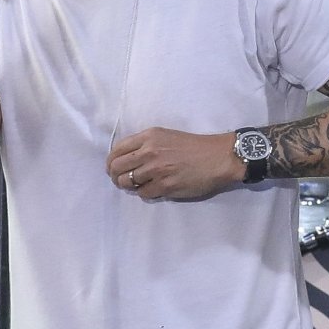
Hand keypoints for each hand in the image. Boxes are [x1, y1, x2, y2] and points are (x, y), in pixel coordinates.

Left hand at [107, 127, 241, 201]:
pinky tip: (151, 189)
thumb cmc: (193, 146)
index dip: (111, 162)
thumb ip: (145, 144)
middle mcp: (150, 152)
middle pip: (117, 167)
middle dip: (115, 175)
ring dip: (129, 186)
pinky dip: (144, 193)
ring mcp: (156, 170)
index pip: (117, 150)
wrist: (218, 157)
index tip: (113, 168)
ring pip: (127, 182)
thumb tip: (127, 159)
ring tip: (136, 185)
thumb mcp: (166, 136)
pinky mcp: (165, 186)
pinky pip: (143, 193)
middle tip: (119, 180)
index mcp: (149, 137)